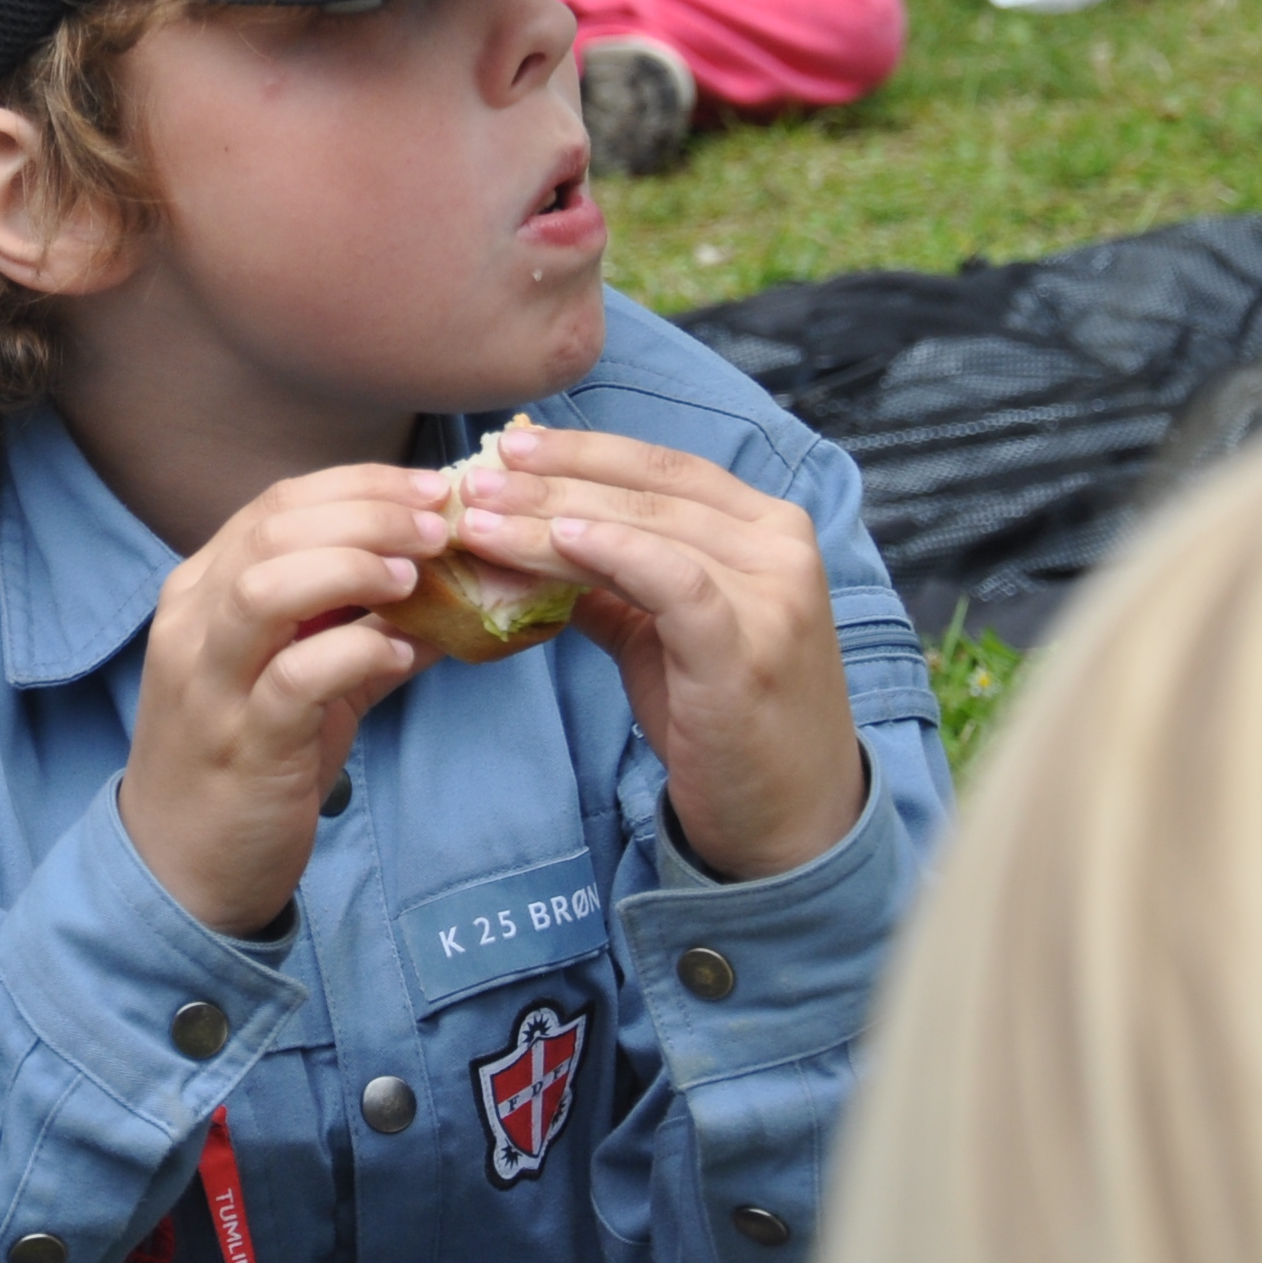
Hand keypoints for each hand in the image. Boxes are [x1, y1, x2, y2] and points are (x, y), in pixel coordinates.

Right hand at [119, 466, 447, 935]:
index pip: (276, 504)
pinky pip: (294, 679)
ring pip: (267, 588)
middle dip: (369, 513)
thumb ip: (363, 632)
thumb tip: (457, 594)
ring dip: (351, 567)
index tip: (435, 490)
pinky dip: (354, 652)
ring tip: (415, 578)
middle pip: (275, 530)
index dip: (361, 487)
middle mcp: (194, 624)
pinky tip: (401, 654)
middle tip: (442, 524)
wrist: (180, 867)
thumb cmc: (244, 761)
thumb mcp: (299, 681)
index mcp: (202, 592)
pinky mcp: (241, 743)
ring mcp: (211, 683)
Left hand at [456, 425, 862, 882]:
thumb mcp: (665, 633)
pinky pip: (671, 581)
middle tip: (475, 477)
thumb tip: (530, 539)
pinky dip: (611, 552)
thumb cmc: (724, 721)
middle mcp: (779, 547)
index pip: (664, 466)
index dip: (584, 450)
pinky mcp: (746, 648)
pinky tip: (554, 542)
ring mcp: (771, 595)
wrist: (787, 819)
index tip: (509, 443)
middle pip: (648, 491)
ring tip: (482, 516)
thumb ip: (613, 581)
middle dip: (552, 479)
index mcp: (765, 528)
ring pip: (647, 529)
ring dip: (553, 517)